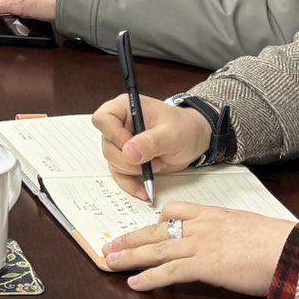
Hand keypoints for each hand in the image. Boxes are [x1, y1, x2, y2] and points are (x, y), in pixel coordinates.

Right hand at [91, 94, 210, 193]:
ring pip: (114, 163)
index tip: (132, 146)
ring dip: (136, 171)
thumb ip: (150, 142)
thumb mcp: (171, 133)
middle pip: (108, 147)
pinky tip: (144, 190)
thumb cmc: (184, 127)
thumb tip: (128, 153)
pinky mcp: (128, 160)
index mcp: (125, 108)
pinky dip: (132, 185)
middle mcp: (119, 125)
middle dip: (130, 160)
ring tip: (158, 165)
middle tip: (153, 159)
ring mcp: (122, 144)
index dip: (114, 135)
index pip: (103, 119)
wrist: (195, 139)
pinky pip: (121, 176)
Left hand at [102, 202, 296, 295]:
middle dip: (131, 238)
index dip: (157, 220)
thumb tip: (230, 244)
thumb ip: (232, 234)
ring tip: (110, 261)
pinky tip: (135, 282)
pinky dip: (149, 277)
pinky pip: (169, 271)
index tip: (145, 226)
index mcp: (214, 215)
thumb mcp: (249, 228)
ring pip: (156, 249)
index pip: (177, 211)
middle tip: (111, 245)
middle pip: (157, 230)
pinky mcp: (204, 265)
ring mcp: (201, 244)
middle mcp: (202, 226)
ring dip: (130, 256)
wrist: (289, 250)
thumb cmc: (278, 242)